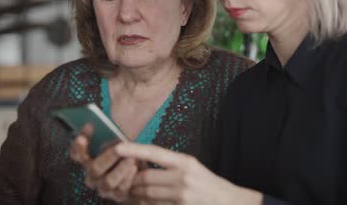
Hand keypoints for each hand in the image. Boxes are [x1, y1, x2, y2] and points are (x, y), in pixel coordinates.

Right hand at [69, 124, 138, 201]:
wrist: (137, 165)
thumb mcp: (115, 138)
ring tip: (131, 159)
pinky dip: (128, 179)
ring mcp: (104, 187)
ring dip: (120, 170)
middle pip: (94, 169)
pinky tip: (135, 168)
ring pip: (108, 182)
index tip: (89, 127)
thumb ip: (107, 132)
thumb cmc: (124, 150)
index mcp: (87, 160)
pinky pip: (121, 190)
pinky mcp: (117, 196)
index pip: (76, 153)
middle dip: (108, 157)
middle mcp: (92, 176)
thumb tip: (102, 124)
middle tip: (119, 148)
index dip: (80, 144)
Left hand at [114, 143, 262, 204]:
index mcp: (185, 162)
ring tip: (131, 193)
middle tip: (126, 180)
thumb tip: (143, 163)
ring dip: (135, 195)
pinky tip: (141, 203)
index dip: (134, 149)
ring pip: (146, 195)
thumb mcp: (192, 167)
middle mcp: (182, 177)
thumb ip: (170, 165)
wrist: (228, 202)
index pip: (155, 152)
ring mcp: (181, 196)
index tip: (118, 147)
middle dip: (132, 180)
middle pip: (146, 178)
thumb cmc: (208, 184)